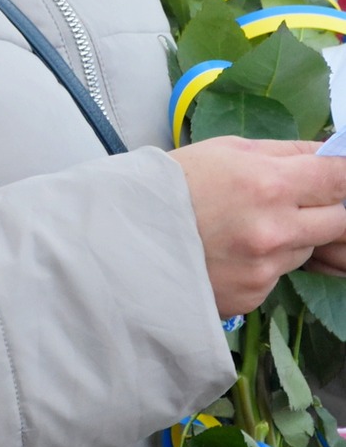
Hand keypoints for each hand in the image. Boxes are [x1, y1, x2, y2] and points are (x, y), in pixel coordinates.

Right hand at [172, 137, 345, 318]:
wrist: (123, 238)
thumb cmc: (171, 184)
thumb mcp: (227, 150)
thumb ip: (285, 153)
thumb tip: (329, 154)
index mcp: (269, 184)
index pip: (339, 178)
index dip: (342, 175)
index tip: (336, 175)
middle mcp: (275, 231)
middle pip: (340, 221)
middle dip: (326, 208)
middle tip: (296, 200)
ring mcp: (266, 269)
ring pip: (308, 248)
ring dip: (293, 236)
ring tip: (248, 226)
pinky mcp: (254, 296)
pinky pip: (278, 274)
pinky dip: (264, 262)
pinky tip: (231, 251)